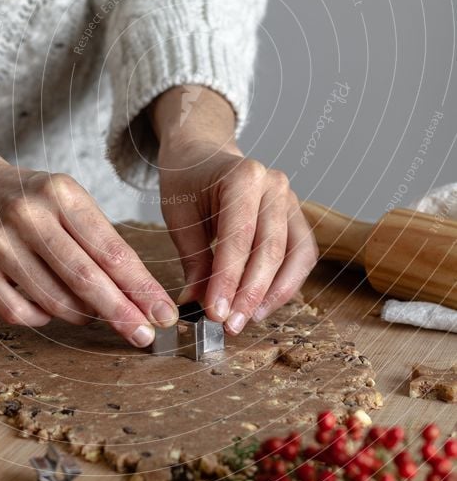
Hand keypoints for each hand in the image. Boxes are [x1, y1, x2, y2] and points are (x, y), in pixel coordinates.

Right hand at [0, 159, 177, 345]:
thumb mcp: (73, 201)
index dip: (140, 287)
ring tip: (94, 314)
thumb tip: (136, 296)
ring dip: (83, 316)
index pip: (110, 250)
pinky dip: (44, 318)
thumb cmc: (36, 199)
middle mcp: (28, 216)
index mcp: (61, 194)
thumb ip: (102, 241)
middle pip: (84, 278)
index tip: (162, 311)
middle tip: (144, 336)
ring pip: (53, 300)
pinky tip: (52, 309)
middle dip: (120, 312)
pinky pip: (19, 312)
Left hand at [150, 87, 318, 334]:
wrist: (203, 155)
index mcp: (243, 176)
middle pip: (270, 249)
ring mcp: (291, 200)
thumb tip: (197, 307)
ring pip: (294, 256)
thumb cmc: (188, 182)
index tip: (214, 313)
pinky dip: (286, 284)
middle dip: (250, 293)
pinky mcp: (296, 217)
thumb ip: (194, 261)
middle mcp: (274, 186)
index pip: (238, 237)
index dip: (228, 279)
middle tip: (230, 324)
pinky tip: (263, 305)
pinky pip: (301, 256)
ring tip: (249, 319)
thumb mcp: (179, 217)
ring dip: (274, 294)